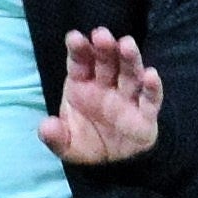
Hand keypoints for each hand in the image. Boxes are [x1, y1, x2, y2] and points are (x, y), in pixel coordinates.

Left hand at [34, 27, 162, 164]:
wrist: (114, 163)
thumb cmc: (88, 143)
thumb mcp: (67, 145)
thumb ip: (55, 137)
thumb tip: (46, 127)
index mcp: (82, 85)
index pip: (80, 62)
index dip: (78, 50)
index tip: (74, 38)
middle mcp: (106, 85)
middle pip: (106, 62)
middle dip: (104, 48)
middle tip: (100, 34)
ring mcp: (127, 97)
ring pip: (130, 73)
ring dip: (129, 58)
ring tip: (126, 44)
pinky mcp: (146, 113)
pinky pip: (150, 99)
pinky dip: (152, 87)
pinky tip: (151, 75)